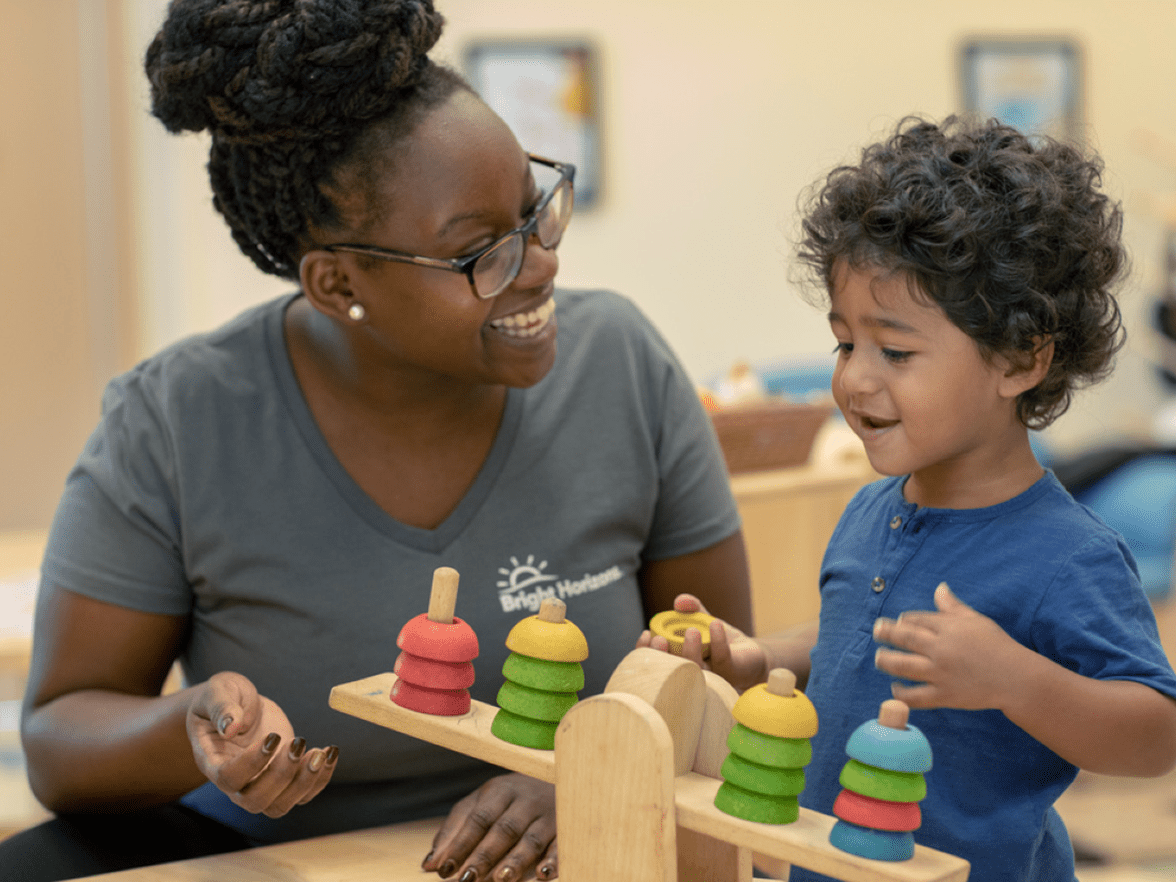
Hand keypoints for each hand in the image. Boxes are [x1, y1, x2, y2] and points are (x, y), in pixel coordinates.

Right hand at [186, 671, 338, 816]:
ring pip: (279, 806)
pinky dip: (320, 779)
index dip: (252, 763)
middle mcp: (235, 782)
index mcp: (213, 761)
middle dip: (282, 775)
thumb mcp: (219, 691)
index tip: (273, 736)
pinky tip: (330, 752)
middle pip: (255, 800)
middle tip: (298, 742)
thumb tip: (231, 726)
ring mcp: (259, 784)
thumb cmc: (223, 698)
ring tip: (320, 752)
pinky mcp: (283, 780)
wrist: (238, 707)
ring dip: (304, 782)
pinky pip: (302, 795)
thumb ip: (222, 707)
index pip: (229, 778)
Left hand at [422, 772, 556, 880]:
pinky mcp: (566, 828)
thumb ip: (455, 830)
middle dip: (485, 856)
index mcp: (500, 791)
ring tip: (500, 879)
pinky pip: (561, 845)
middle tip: (468, 879)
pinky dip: (553, 860)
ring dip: (516, 860)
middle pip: (504, 829)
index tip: (443, 869)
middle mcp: (525, 800)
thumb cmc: (508, 799)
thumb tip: (430, 863)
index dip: (461, 844)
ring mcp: (548, 814)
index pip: (478, 819)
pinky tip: (543, 874)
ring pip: (532, 839)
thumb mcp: (480, 804)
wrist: (554, 779)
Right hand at [638, 594, 766, 692]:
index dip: (646, 652)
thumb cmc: (722, 642)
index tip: (646, 634)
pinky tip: (716, 624)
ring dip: (691, 651)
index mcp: (680, 662)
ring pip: (697, 669)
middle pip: (672, 671)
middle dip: (662, 656)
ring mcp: (712, 676)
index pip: (656, 661)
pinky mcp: (732, 671)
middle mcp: (692, 673)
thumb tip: (679, 601)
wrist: (752, 655)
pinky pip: (722, 658)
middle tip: (660, 639)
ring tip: (692, 631)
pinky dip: (718, 640)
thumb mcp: (704, 620)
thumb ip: (692, 608)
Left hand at [873, 582, 1025, 710]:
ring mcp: (941, 673)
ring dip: (886, 661)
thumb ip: (952, 607)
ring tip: (879, 658)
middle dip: (885, 633)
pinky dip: (901, 693)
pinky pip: (916, 696)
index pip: (916, 620)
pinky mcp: (944, 695)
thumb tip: (939, 588)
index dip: (904, 620)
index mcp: (949, 628)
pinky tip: (895, 688)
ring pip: (902, 666)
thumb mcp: (976, 621)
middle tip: (876, 631)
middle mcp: (941, 649)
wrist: (1016, 679)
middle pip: (904, 638)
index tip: (898, 622)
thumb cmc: (997, 646)